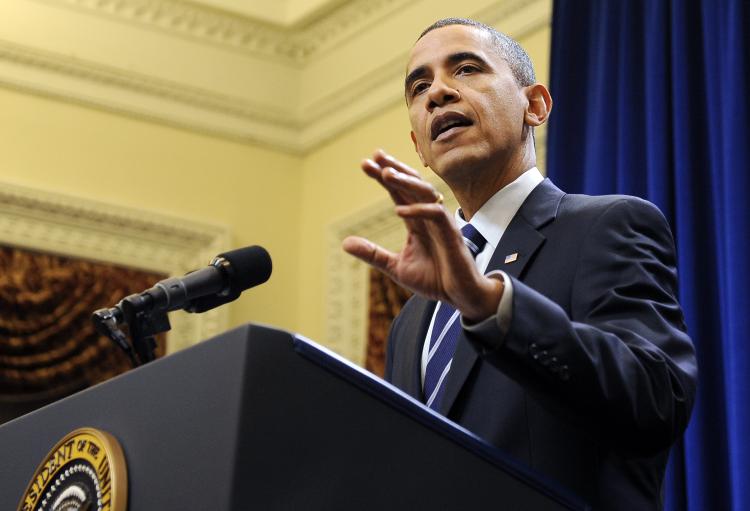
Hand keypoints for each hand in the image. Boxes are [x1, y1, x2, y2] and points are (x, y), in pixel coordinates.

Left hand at [342, 149, 502, 322]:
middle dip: (394, 169)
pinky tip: (399, 210)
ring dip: (406, 181)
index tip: (365, 163)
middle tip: (374, 157)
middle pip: (412, 184)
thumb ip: (372, 253)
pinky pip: (436, 214)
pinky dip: (418, 210)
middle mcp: (428, 216)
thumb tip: (344, 243)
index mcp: (416, 221)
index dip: (383, 177)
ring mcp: (441, 223)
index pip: (398, 192)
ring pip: (425, 192)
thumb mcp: (396, 267)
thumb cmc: (433, 279)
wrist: (459, 295)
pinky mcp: (452, 234)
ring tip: (386, 174)